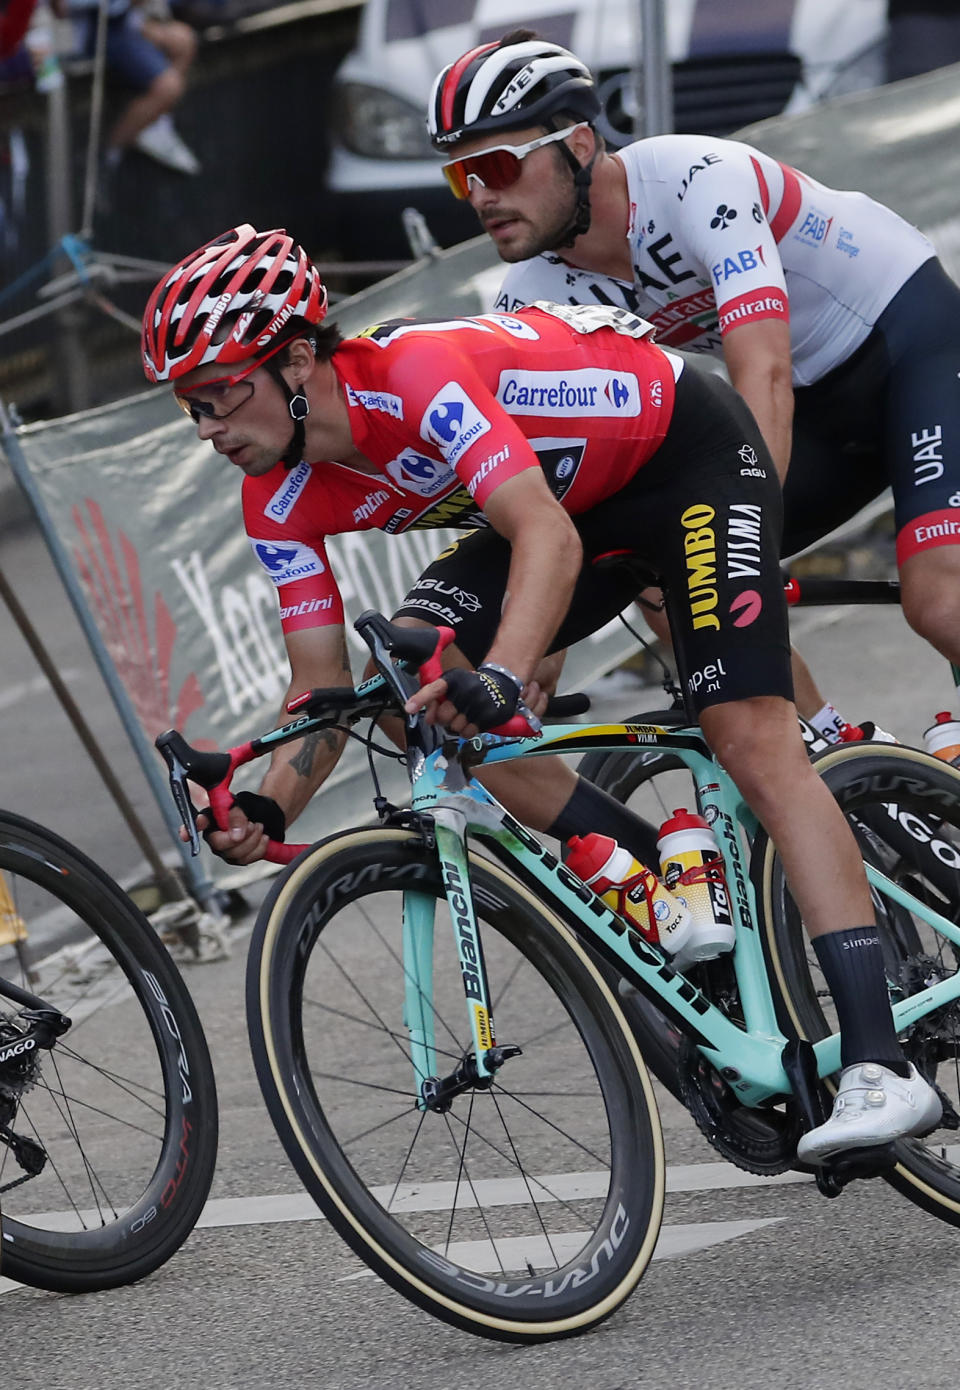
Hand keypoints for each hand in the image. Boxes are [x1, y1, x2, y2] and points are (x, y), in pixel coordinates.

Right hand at [178, 791, 284, 865]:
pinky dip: (260, 847)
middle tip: (252, 824)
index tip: (184, 835)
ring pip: (236, 854)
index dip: (188, 830)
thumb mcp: (244, 805)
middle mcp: (213, 836)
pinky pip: (247, 859)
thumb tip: (236, 835)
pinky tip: (263, 837)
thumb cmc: (249, 809)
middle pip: (219, 844)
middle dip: (240, 835)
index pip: (196, 824)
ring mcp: (224, 850)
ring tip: (259, 827)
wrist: (266, 817)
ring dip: (254, 839)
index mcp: (210, 818)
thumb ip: (237, 815)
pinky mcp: (236, 859)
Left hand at [405, 664, 519, 736]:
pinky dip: (467, 731)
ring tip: (464, 716)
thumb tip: (429, 719)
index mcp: (453, 679)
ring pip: (455, 727)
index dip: (420, 699)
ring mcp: (478, 703)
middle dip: (445, 719)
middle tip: (452, 714)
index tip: (409, 708)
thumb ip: (436, 699)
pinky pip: (468, 733)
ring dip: (457, 726)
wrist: (501, 685)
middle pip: (443, 716)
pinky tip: (472, 721)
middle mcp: (466, 690)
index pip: (434, 689)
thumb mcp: (453, 684)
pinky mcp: (488, 715)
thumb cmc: (470, 686)